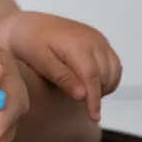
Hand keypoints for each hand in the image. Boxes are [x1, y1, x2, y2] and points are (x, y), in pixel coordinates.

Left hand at [0, 11, 121, 120]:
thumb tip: (83, 96)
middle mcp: (93, 39)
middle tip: (80, 104)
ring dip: (105, 86)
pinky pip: (113, 64)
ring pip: (113, 71)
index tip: (93, 116)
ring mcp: (98, 39)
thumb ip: (63, 78)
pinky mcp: (100, 41)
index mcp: (78, 44)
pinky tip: (92, 85)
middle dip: (97, 94)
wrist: (28, 25)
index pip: (93, 77)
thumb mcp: (41, 62)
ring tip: (84, 94)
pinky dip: (108, 77)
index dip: (94, 99)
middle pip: (106, 76)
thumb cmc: (29, 43)